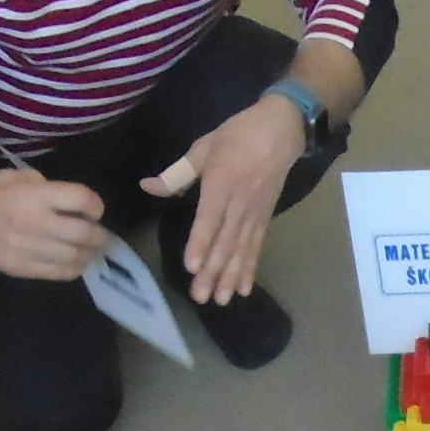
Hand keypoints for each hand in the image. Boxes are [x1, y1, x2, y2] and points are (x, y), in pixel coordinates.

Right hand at [0, 168, 106, 280]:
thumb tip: (73, 203)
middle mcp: (32, 222)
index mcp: (32, 195)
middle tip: (102, 236)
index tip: (94, 210)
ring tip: (91, 251)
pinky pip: (58, 273)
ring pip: (75, 257)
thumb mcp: (16, 177)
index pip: (80, 199)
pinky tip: (75, 262)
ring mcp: (26, 249)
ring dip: (89, 255)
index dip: (95, 205)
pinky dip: (73, 268)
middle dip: (99, 236)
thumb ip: (46, 188)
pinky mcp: (20, 268)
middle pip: (83, 234)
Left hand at [142, 94, 304, 303]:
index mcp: (222, 183)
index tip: (191, 267)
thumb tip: (148, 186)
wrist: (281, 131)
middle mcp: (239, 204)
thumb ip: (177, 173)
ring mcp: (254, 214)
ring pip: (241, 250)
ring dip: (230, 277)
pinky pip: (256, 248)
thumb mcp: (204, 147)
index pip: (209, 220)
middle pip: (225, 243)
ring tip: (221, 300)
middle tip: (201, 297)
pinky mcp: (265, 219)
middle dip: (213, 271)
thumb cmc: (238, 135)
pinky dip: (250, 269)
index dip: (200, 244)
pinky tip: (243, 288)